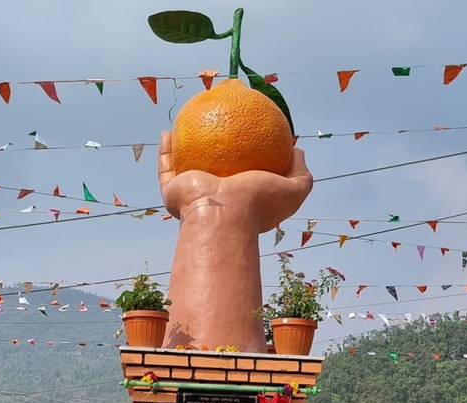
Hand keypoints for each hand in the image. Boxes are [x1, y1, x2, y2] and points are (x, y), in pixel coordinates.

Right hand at [157, 130, 313, 231]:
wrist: (223, 217)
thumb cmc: (258, 204)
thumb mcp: (293, 190)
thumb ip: (301, 173)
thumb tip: (297, 150)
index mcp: (240, 198)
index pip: (243, 174)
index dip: (246, 153)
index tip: (249, 131)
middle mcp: (215, 198)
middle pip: (212, 167)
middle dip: (212, 148)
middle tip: (215, 121)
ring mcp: (193, 196)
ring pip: (183, 167)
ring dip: (182, 147)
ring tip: (186, 121)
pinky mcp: (173, 193)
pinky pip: (166, 168)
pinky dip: (166, 151)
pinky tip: (169, 130)